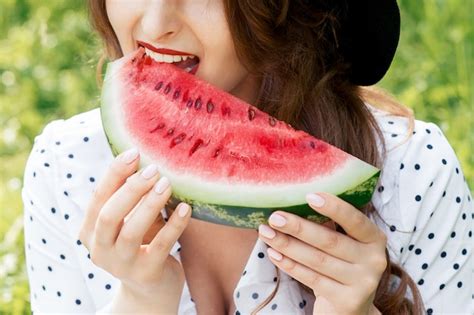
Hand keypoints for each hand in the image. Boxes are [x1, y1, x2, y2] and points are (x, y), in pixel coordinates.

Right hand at [78, 148, 191, 305]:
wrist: (152, 289)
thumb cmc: (143, 243)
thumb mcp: (131, 220)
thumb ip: (132, 197)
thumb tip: (148, 159)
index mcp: (90, 232)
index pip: (98, 198)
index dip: (114, 174)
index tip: (134, 152)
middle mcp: (100, 250)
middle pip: (109, 214)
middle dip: (131, 189)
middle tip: (154, 169)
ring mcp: (121, 265)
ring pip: (131, 231)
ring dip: (150, 204)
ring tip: (168, 183)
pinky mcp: (146, 274)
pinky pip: (161, 245)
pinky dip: (174, 224)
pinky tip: (186, 208)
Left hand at [258, 192, 386, 314]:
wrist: (351, 306)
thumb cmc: (340, 264)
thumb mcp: (343, 244)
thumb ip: (329, 226)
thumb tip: (292, 206)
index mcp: (374, 238)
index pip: (355, 220)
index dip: (334, 207)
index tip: (309, 196)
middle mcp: (374, 259)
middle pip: (330, 241)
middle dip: (298, 227)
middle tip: (274, 217)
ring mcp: (363, 282)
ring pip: (317, 260)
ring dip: (288, 245)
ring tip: (266, 234)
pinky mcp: (348, 301)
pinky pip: (312, 279)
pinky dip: (290, 265)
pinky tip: (274, 254)